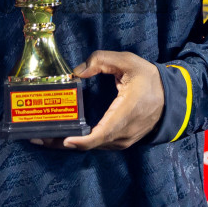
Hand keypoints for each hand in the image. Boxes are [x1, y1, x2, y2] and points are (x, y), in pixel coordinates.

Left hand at [48, 50, 163, 150]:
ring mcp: (123, 140)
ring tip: (42, 136)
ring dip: (68, 143)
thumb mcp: (128, 61)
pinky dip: (79, 142)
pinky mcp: (121, 142)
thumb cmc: (149, 79)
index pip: (103, 133)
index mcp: (126, 113)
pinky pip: (98, 144)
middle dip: (62, 142)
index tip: (65, 139)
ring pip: (93, 146)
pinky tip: (61, 135)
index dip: (83, 140)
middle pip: (91, 144)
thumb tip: (77, 71)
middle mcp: (123, 133)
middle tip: (36, 138)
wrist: (171, 98)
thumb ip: (102, 60)